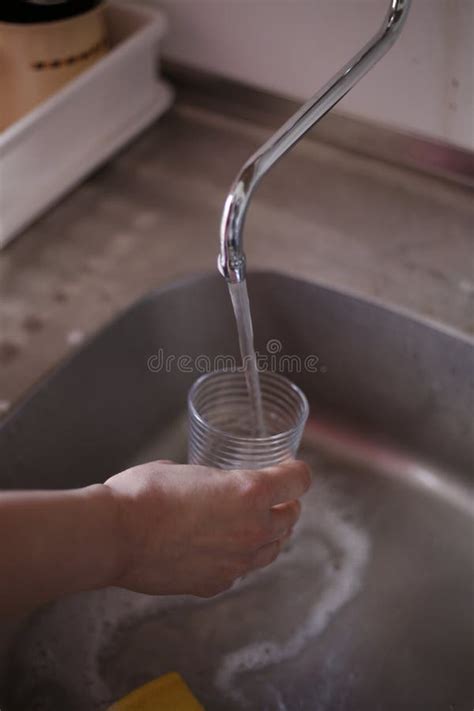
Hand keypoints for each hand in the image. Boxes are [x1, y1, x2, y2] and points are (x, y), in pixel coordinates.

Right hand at [104, 459, 310, 597]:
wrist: (114, 535)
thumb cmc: (144, 493)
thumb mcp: (187, 471)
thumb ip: (213, 481)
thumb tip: (211, 487)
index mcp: (249, 492)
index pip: (298, 481)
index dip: (297, 472)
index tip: (290, 469)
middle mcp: (252, 529)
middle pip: (291, 517)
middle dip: (286, 504)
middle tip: (276, 498)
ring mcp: (236, 562)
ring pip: (272, 549)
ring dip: (271, 534)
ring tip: (256, 524)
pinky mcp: (216, 583)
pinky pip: (241, 569)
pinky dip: (239, 557)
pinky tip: (223, 548)